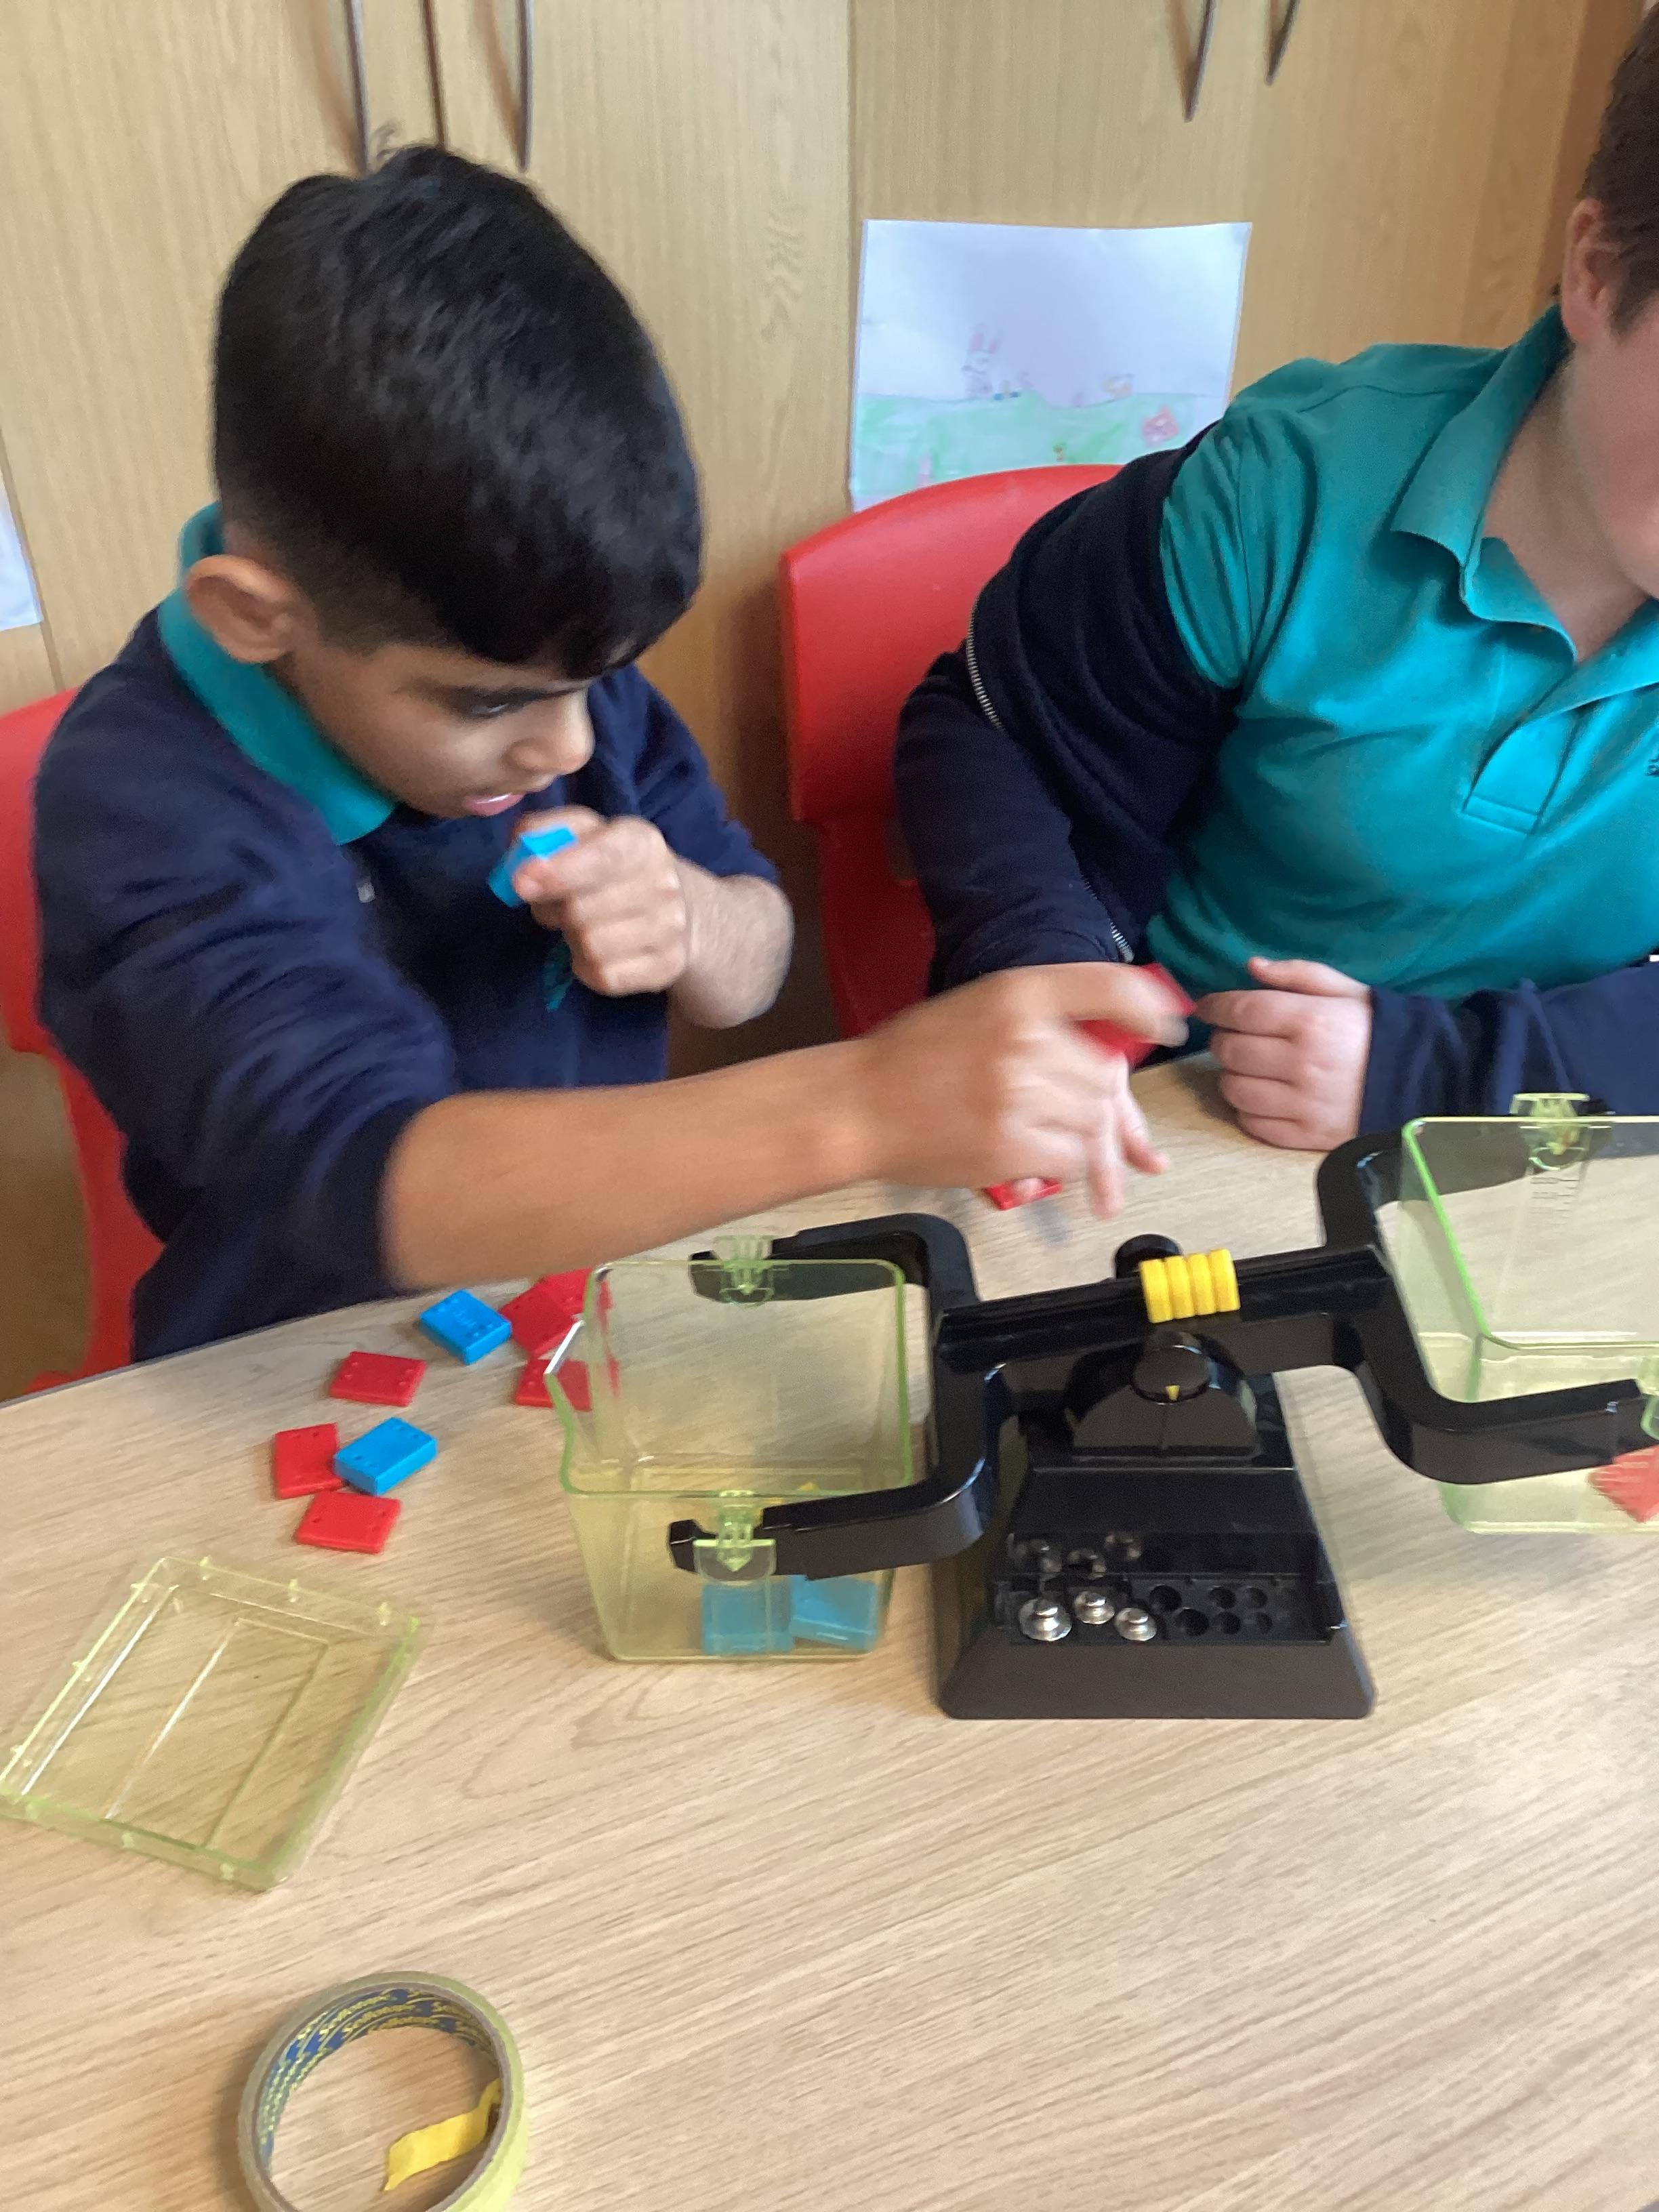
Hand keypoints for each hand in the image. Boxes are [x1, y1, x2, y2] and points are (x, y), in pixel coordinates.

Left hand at [510, 807, 690, 997]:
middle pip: (581, 910)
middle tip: (556, 904)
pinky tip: (599, 951)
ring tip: (582, 926)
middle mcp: (664, 884)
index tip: (521, 883)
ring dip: (572, 940)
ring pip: (590, 947)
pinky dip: (588, 967)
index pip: (602, 857)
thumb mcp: (585, 835)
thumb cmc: (615, 868)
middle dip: (553, 910)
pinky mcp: (667, 967)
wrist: (683, 907)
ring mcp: (671, 929)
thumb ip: (546, 832)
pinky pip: (603, 977)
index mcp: (642, 842)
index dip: (559, 871)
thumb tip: (518, 849)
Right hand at [858, 964, 1188, 1213]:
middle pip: (1107, 1077)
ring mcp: (1016, 1091)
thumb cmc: (916, 1059)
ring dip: (1094, 1147)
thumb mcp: (978, 1010)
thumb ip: (1043, 1024)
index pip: (1105, 986)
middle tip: (1129, 1146)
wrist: (857, 1106)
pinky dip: (1067, 1170)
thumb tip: (1120, 1072)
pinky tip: (1040, 1168)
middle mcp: (1023, 1037)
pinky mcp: (1009, 1143)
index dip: (1145, 1005)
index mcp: (1015, 993)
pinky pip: (1072, 1159)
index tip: (1167, 1027)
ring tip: (1090, 1169)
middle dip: (1115, 1113)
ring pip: (1094, 1122)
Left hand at [1196, 957, 1370, 1151]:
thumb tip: (1251, 966)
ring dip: (1232, 1075)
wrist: (1426, 1081)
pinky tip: (1263, 1096)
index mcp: (1311, 1021)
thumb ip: (1297, 975)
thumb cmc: (1379, 1031)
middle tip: (1234, 1036)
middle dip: (1223, 1040)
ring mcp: (1303, 1104)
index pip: (1240, 1011)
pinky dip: (1248, 1110)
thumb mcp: (1346, 991)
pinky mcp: (1306, 1136)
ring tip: (1249, 1067)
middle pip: (1230, 1051)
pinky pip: (1253, 1124)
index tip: (1209, 1007)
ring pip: (1234, 1090)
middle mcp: (1302, 1064)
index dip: (1215, 1007)